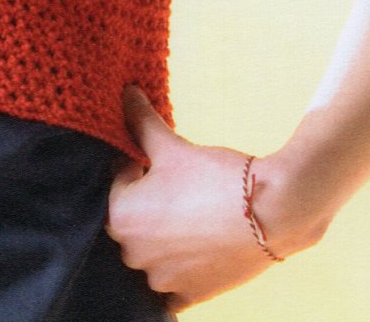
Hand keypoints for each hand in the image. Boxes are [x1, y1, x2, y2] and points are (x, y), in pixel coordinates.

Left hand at [106, 87, 278, 311]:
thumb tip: (126, 93)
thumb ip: (141, 122)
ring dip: (162, 236)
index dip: (136, 167)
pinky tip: (194, 251)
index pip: (115, 184)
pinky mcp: (190, 295)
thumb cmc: (215, 176)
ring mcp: (162, 280)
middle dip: (147, 203)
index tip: (159, 162)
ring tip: (192, 211)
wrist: (273, 210)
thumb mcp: (171, 145)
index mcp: (120, 217)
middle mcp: (133, 255)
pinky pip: (172, 288)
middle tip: (177, 186)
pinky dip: (178, 272)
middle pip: (130, 221)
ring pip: (150, 254)